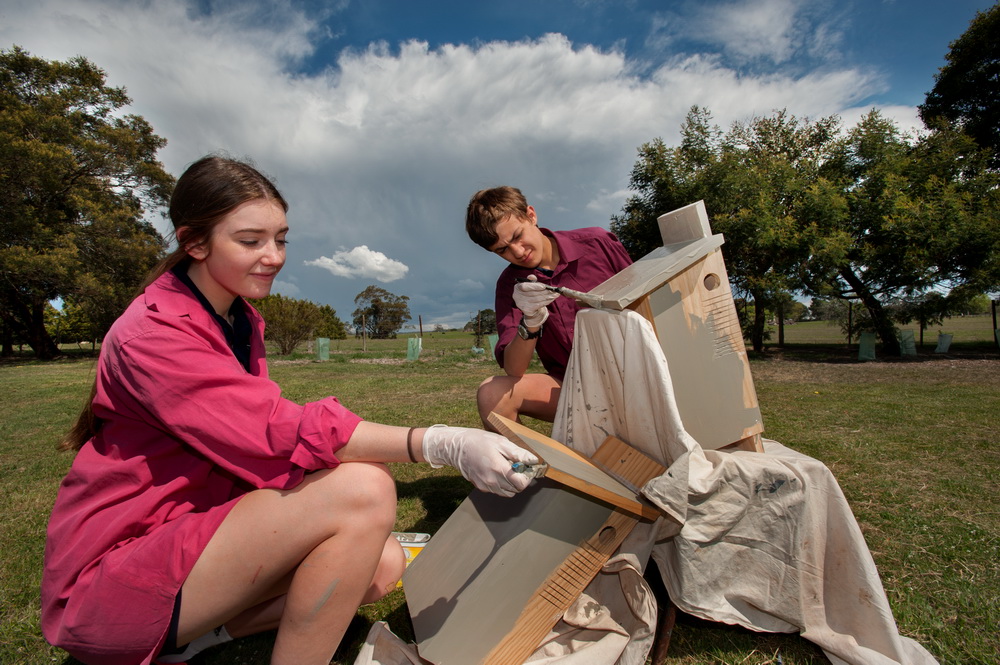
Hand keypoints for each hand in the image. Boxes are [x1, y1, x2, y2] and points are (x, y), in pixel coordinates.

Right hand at [422, 425, 539, 496]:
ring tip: (509, 469)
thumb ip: (518, 453)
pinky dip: (503, 484)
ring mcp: (486, 486)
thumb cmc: (479, 441)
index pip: (522, 483)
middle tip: (519, 466)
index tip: (527, 467)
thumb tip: (533, 460)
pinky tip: (499, 471)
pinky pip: (498, 491)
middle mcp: (492, 481)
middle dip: (521, 479)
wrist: (457, 447)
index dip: (528, 476)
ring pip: (508, 493)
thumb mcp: (500, 442)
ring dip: (512, 483)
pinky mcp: (481, 487)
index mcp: (499, 469)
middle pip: (516, 489)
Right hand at [513, 275, 558, 327]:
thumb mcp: (530, 285)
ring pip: (538, 299)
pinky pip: (539, 305)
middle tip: (554, 290)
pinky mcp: (527, 310)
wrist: (529, 307)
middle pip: (533, 293)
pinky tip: (552, 299)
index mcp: (517, 288)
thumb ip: (531, 280)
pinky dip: (547, 301)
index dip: (534, 286)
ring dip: (548, 296)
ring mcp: (522, 304)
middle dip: (545, 291)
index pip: (525, 286)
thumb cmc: (530, 293)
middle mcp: (517, 296)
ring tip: (555, 294)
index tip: (544, 286)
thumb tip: (532, 277)